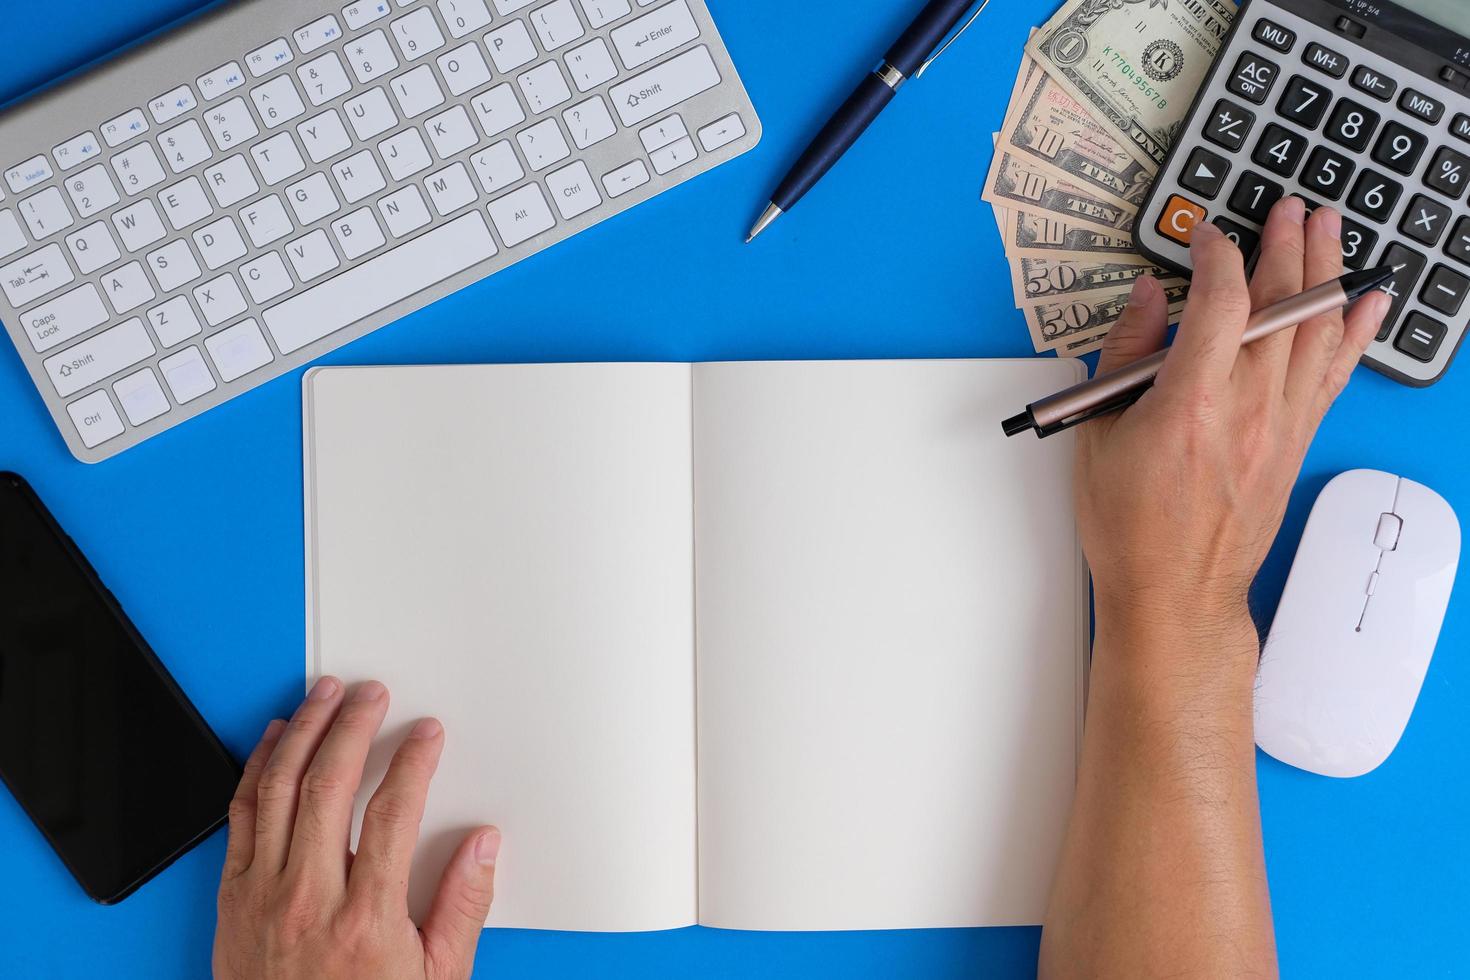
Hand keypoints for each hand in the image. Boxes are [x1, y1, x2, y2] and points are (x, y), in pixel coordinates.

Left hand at [214, 678, 499, 979]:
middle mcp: (307, 899)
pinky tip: (274, 741)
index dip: (413, 761)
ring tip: (324, 697)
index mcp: (366, 918)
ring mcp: (262, 895)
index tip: (426, 734)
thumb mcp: (437, 979)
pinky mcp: (231, 898)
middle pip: (329, 786)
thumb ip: (463, 907)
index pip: (392, 813)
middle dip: (355, 727)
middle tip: (372, 695)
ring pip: (278, 790)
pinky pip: (239, 817)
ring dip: (303, 732)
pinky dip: (255, 769)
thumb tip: (483, 846)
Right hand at [1076, 198, 1389, 651]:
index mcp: (1189, 403)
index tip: (1208, 237)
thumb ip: (1123, 357)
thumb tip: (1145, 301)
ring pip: (1315, 331)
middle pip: (1280, 306)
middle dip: (1287, 246)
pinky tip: (1366, 300)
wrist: (1175, 593)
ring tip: (1329, 229)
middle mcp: (1246, 408)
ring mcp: (1280, 425)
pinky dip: (1353, 332)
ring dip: (1325, 271)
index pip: (1220, 303)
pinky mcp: (1296, 443)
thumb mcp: (1096, 436)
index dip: (1218, 256)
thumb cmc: (1130, 527)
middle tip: (1290, 208)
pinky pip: (1334, 374)